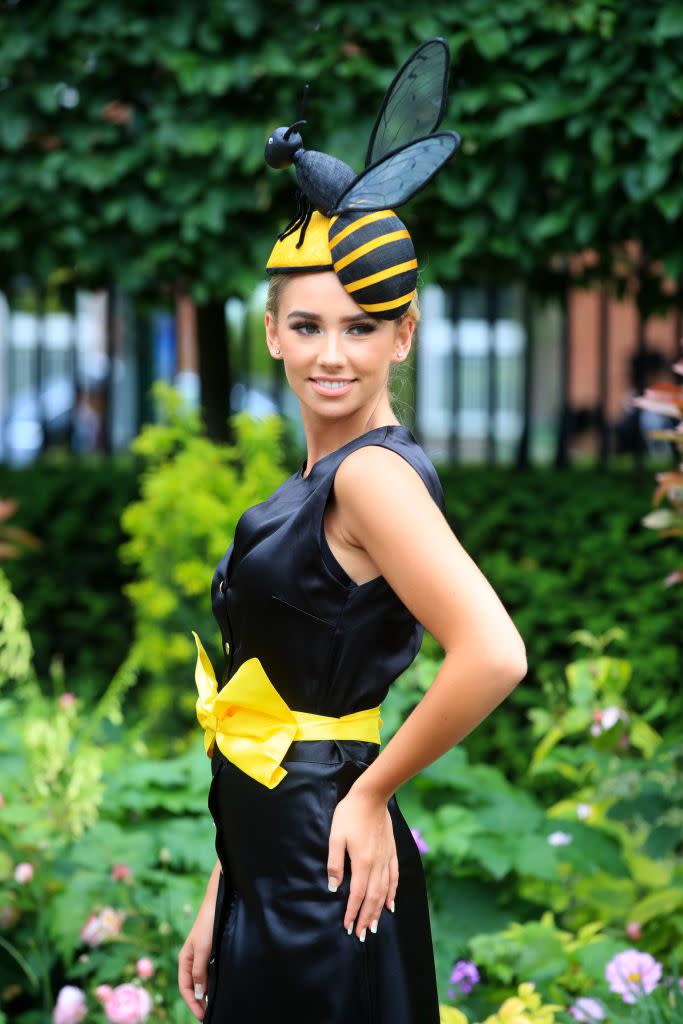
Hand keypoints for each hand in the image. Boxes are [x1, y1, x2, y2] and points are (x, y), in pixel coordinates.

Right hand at [178, 903, 213, 1020]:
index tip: (202, 1016)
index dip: (192, 1003)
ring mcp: (201, 956)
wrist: (217, 903)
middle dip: (197, 1002)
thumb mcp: (203, 949)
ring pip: (200, 981)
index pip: (185, 988)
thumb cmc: (208, 924)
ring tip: (212, 1006)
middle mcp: (191, 960)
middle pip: (192, 987)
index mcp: (185, 960)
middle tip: (208, 1015)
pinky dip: (209, 984)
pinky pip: (207, 973)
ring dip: (204, 994)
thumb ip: (199, 971)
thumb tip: (198, 993)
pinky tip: (216, 989)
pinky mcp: (210, 952)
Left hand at [327, 786, 397, 939]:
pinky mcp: (392, 852)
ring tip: (374, 927)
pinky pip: (394, 877)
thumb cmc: (350, 814)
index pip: (357, 895)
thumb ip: (335, 863)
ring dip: (378, 911)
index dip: (352, 913)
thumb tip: (334, 887)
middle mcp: (377, 865)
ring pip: (384, 891)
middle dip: (366, 918)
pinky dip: (392, 893)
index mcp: (362, 863)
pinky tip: (390, 904)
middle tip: (362, 935)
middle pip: (372, 898)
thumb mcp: (336, 836)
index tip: (347, 928)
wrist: (372, 796)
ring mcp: (386, 859)